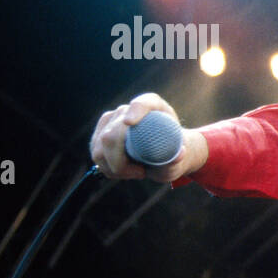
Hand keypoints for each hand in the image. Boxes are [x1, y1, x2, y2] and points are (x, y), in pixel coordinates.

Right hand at [89, 92, 208, 182]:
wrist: (162, 153)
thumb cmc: (172, 152)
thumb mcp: (180, 157)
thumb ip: (179, 157)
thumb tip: (180, 153)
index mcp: (154, 106)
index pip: (142, 104)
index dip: (135, 111)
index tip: (129, 122)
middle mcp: (128, 109)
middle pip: (113, 134)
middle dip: (120, 161)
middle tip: (141, 173)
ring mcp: (111, 119)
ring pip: (100, 148)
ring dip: (116, 168)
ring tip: (135, 173)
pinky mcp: (100, 132)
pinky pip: (97, 154)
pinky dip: (109, 168)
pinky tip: (124, 172)